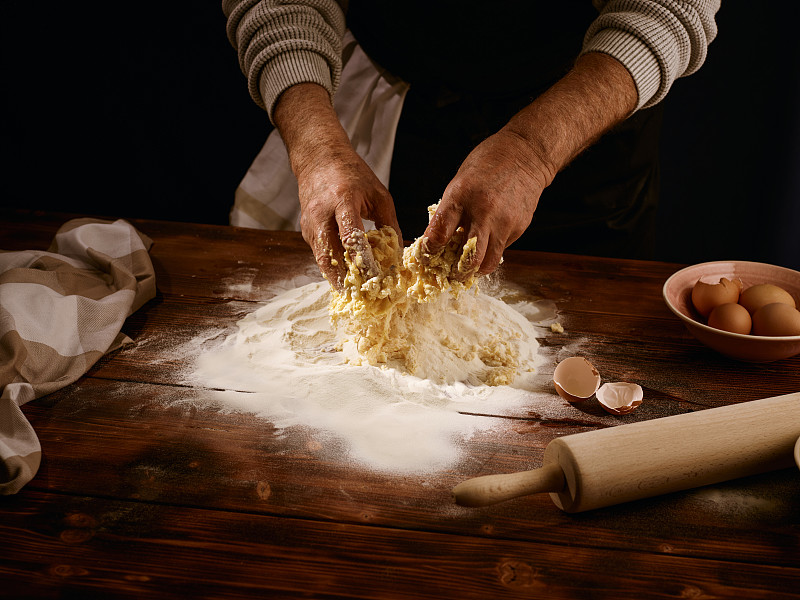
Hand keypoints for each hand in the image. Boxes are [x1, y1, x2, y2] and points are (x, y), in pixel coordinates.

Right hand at [274, 83, 400, 290]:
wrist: (318, 159)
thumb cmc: (353, 175)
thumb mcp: (379, 194)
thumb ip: (390, 225)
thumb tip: (398, 256)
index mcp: (343, 201)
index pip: (351, 236)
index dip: (364, 260)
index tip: (378, 278)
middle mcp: (321, 214)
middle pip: (331, 254)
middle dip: (348, 278)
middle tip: (365, 298)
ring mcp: (310, 224)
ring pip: (323, 260)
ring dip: (338, 279)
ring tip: (356, 295)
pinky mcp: (306, 231)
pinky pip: (320, 255)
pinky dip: (333, 269)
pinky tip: (347, 280)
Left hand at [423, 128, 551, 278]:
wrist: (525, 155)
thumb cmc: (488, 164)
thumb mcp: (459, 181)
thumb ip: (449, 210)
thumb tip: (437, 238)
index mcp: (461, 195)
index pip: (441, 232)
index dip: (431, 249)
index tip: (429, 254)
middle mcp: (484, 211)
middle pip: (469, 257)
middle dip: (457, 272)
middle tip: (451, 275)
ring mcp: (504, 222)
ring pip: (489, 261)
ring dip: (476, 270)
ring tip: (468, 269)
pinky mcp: (519, 227)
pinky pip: (501, 248)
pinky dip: (491, 249)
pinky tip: (488, 239)